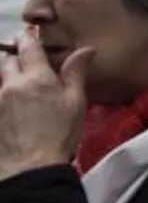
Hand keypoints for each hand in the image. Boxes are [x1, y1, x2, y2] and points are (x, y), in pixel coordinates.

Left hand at [0, 31, 91, 180]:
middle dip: (15, 56)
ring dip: (6, 74)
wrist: (29, 167)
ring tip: (17, 82)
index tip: (29, 35)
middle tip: (25, 60)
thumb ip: (76, 73)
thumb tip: (85, 49)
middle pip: (7, 60)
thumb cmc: (59, 134)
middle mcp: (12, 84)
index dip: (28, 38)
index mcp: (37, 77)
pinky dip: (4, 92)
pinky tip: (11, 101)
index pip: (28, 47)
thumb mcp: (75, 103)